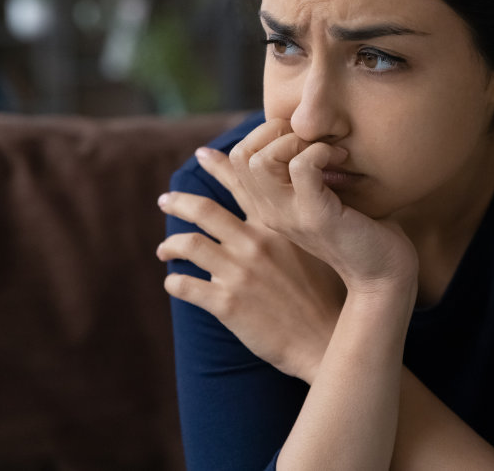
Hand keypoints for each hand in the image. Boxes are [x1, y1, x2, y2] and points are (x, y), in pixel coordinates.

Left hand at [156, 155, 344, 383]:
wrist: (326, 339)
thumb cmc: (329, 294)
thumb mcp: (318, 248)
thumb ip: (297, 226)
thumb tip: (284, 210)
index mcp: (277, 226)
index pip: (243, 185)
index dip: (219, 166)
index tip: (201, 154)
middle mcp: (254, 243)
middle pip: (204, 210)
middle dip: (179, 202)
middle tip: (165, 199)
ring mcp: (238, 273)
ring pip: (188, 245)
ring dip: (170, 245)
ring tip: (164, 250)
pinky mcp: (226, 304)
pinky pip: (185, 286)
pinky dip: (174, 282)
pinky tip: (174, 283)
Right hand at [225, 119, 418, 294]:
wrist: (382, 274)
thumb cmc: (360, 228)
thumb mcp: (322, 197)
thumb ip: (304, 176)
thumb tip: (303, 134)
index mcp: (268, 206)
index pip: (237, 161)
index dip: (266, 133)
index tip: (299, 134)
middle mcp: (270, 212)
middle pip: (242, 155)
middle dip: (277, 131)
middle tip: (313, 138)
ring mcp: (289, 215)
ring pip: (260, 159)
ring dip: (297, 140)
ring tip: (326, 149)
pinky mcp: (314, 216)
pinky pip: (301, 166)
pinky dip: (321, 151)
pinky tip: (341, 158)